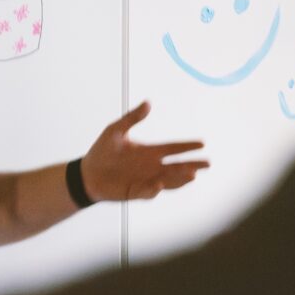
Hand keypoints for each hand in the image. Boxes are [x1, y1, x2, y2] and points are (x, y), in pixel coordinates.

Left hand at [79, 101, 206, 201]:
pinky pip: (148, 192)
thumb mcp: (115, 130)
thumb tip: (148, 102)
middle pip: (177, 167)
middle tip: (207, 164)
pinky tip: (159, 185)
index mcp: (150, 152)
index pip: (173, 149)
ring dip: (180, 179)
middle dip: (192, 165)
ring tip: (192, 175)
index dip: (187, 147)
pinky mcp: (135, 192)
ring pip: (168, 181)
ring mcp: (145, 180)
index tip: (202, 144)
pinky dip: (154, 190)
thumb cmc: (102, 151)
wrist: (86, 173)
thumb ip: (132, 118)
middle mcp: (152, 167)